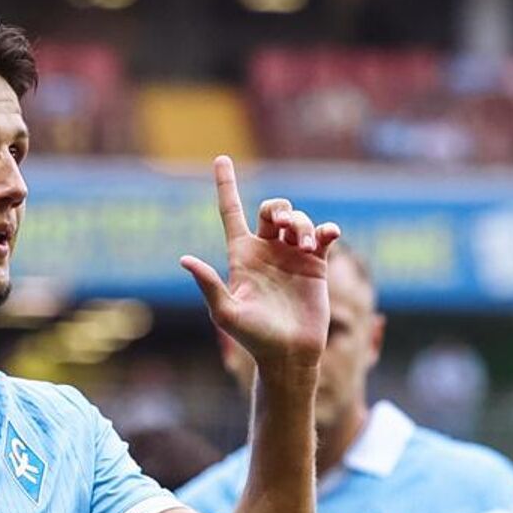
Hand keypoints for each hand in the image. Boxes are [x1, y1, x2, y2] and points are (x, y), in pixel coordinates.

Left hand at [182, 156, 339, 370]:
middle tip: (285, 225)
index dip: (225, 185)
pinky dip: (326, 229)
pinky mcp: (316, 264)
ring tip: (305, 247)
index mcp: (241, 255)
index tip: (221, 158)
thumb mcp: (225, 313)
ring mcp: (291, 256)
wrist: (289, 354)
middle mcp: (266, 251)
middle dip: (280, 208)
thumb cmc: (253, 338)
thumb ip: (208, 284)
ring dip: (302, 225)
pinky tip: (328, 235)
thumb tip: (184, 260)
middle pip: (272, 209)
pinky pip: (323, 234)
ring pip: (298, 219)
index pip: (231, 212)